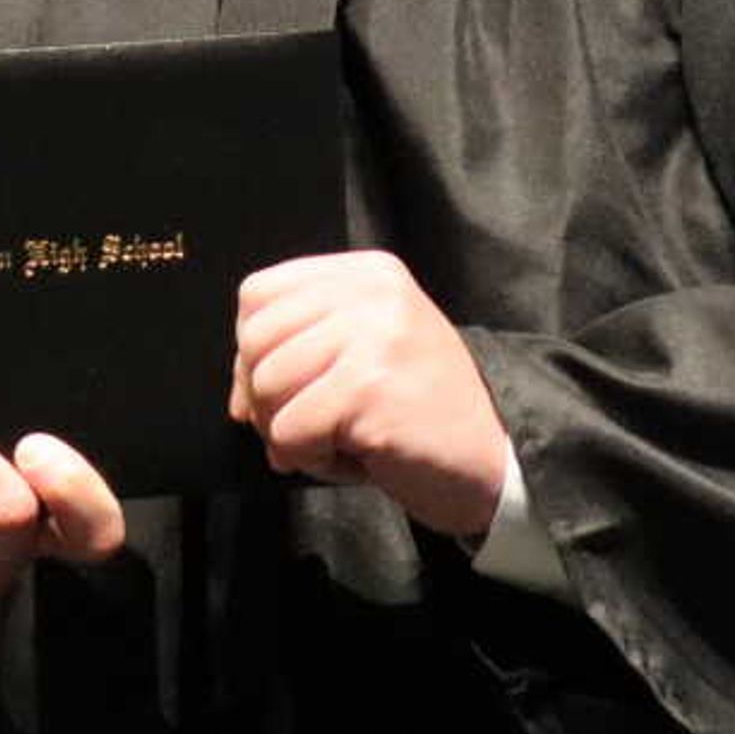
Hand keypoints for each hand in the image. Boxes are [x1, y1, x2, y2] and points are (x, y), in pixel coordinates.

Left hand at [228, 251, 511, 539]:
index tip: (280, 392)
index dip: (251, 351)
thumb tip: (236, 398)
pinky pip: (290, 431)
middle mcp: (370, 292)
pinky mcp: (370, 389)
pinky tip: (356, 459)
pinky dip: (310, 460)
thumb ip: (301, 353)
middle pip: (255, 339)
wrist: (498, 458)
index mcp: (366, 273)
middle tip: (309, 427)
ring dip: (289, 433)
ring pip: (266, 386)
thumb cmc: (422, 411)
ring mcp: (372, 336)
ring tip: (339, 441)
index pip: (258, 294)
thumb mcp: (365, 355)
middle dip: (265, 398)